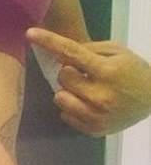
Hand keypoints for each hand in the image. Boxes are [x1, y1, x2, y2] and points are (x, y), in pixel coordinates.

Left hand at [26, 27, 150, 136]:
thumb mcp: (117, 51)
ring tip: (85, 90)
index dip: (49, 42)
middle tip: (85, 74)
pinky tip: (88, 104)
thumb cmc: (133, 71)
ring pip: (59, 97)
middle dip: (69, 72)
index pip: (71, 53)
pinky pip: (64, 115)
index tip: (30, 33)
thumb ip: (88, 49)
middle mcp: (100, 95)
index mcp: (106, 71)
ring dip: (67, 91)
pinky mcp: (94, 130)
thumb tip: (59, 55)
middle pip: (62, 76)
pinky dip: (72, 107)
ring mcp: (96, 116)